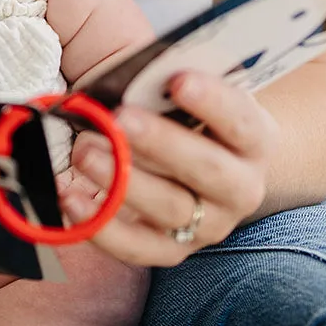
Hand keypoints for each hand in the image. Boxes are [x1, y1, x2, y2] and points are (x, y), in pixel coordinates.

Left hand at [59, 71, 278, 264]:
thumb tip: (140, 73)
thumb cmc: (195, 118)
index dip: (212, 102)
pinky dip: (101, 225)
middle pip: (206, 169)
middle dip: (161, 142)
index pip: (241, 121)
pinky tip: (70, 196)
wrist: (209, 169)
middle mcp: (241, 189)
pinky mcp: (172, 251)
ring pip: (169, 208)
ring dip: (123, 180)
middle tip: (121, 117)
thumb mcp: (199, 95)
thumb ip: (177, 85)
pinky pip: (137, 247)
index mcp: (255, 141)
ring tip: (84, 151)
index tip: (177, 80)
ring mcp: (208, 225)